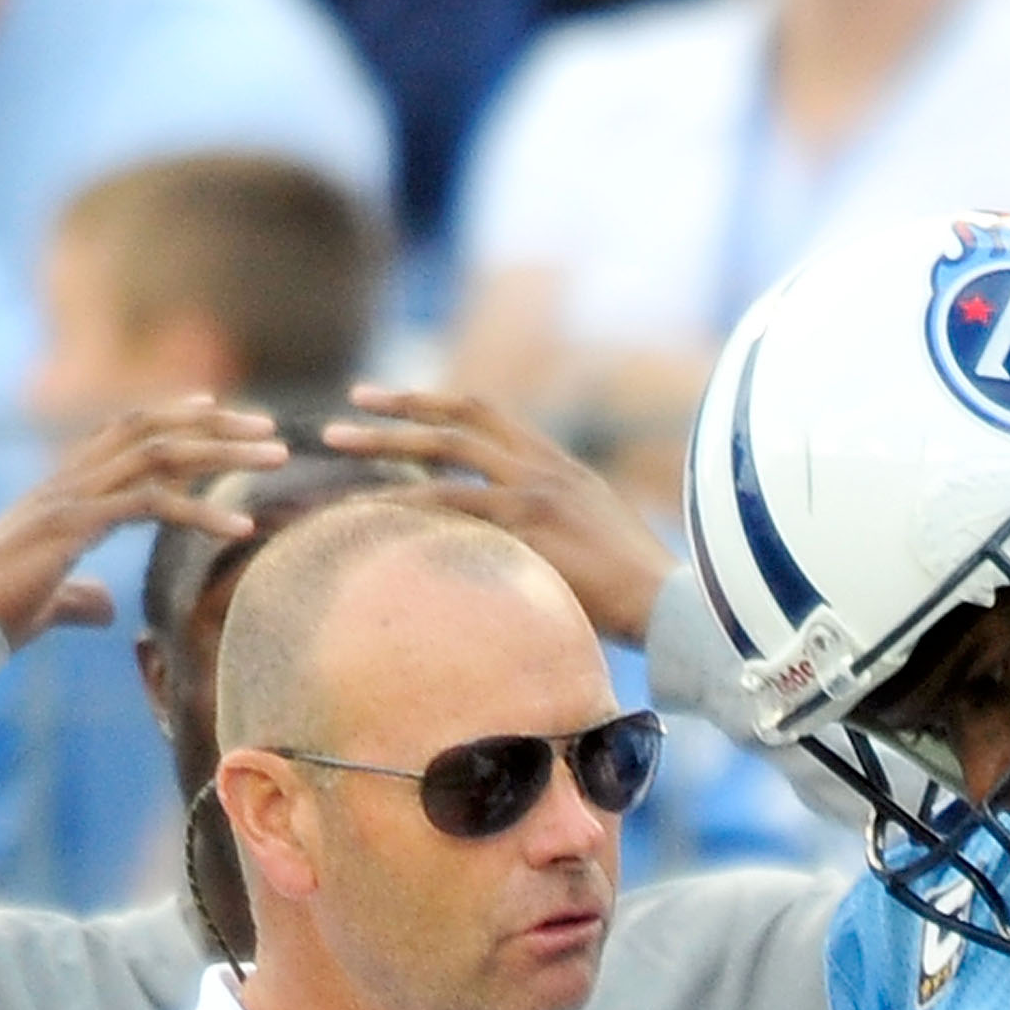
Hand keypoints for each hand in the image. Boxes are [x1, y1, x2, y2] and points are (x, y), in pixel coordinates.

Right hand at [0, 400, 286, 646]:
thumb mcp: (51, 600)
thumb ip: (80, 595)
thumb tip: (104, 606)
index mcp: (66, 486)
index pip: (126, 429)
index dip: (174, 414)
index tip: (220, 409)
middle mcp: (70, 478)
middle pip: (151, 429)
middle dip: (215, 423)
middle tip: (271, 428)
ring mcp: (70, 497)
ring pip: (158, 454)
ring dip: (223, 452)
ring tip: (276, 456)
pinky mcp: (73, 526)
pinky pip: (150, 505)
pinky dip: (201, 511)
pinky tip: (243, 527)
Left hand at [323, 384, 677, 645]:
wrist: (676, 608)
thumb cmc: (641, 597)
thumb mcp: (598, 547)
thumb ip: (559, 535)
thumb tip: (527, 556)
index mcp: (562, 466)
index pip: (489, 416)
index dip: (436, 404)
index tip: (392, 401)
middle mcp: (545, 467)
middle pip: (459, 419)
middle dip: (398, 410)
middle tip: (348, 409)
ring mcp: (537, 492)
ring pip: (444, 455)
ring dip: (383, 446)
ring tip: (333, 443)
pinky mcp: (531, 524)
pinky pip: (453, 507)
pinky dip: (406, 505)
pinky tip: (367, 510)